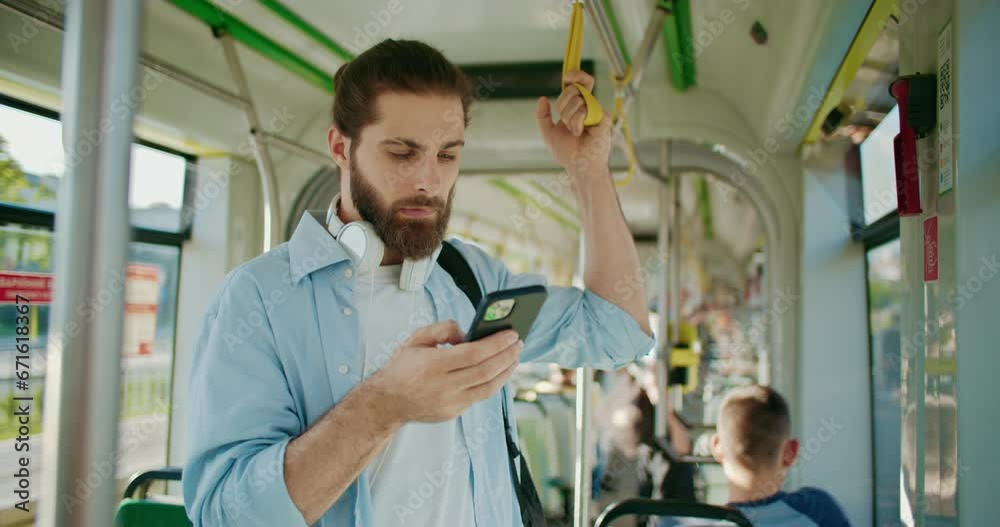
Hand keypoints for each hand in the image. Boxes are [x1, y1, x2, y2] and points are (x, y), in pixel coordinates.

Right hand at [367, 320, 521, 422]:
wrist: (386, 402)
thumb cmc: (402, 366)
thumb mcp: (416, 339)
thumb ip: (443, 330)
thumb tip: (469, 334)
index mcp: (433, 365)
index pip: (474, 354)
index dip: (496, 344)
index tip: (512, 334)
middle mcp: (443, 387)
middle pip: (486, 372)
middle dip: (507, 356)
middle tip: (518, 343)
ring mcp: (449, 403)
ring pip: (488, 388)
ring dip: (506, 372)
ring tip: (515, 357)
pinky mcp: (452, 413)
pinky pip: (479, 397)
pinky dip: (493, 383)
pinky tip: (500, 371)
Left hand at [535, 70, 611, 177]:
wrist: (579, 166)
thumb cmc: (567, 152)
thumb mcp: (548, 133)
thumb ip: (542, 117)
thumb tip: (542, 99)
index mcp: (577, 107)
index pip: (578, 83)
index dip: (574, 75)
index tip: (567, 77)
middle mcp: (588, 106)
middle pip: (573, 88)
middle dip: (563, 104)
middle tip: (566, 121)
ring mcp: (596, 110)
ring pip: (577, 99)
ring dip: (569, 117)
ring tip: (575, 131)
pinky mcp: (603, 117)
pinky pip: (585, 109)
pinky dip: (577, 122)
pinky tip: (581, 132)